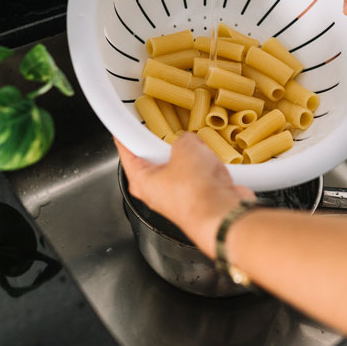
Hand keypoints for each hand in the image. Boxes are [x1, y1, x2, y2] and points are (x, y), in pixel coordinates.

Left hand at [115, 132, 254, 257]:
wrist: (223, 216)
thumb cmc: (196, 192)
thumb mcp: (186, 146)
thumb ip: (184, 138)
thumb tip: (189, 141)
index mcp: (141, 181)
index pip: (127, 154)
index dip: (125, 137)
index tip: (123, 129)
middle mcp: (156, 193)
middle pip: (157, 160)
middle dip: (168, 146)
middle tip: (174, 135)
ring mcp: (177, 198)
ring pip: (182, 168)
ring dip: (192, 159)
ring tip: (201, 153)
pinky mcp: (197, 201)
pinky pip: (199, 178)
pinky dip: (207, 171)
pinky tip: (214, 167)